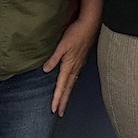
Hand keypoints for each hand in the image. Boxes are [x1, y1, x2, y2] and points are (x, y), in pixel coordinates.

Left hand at [44, 0, 101, 114]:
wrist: (91, 24)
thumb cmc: (76, 33)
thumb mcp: (62, 45)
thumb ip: (54, 58)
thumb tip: (46, 70)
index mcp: (69, 65)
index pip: (62, 86)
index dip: (57, 98)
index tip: (54, 109)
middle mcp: (75, 68)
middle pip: (68, 88)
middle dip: (63, 101)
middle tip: (60, 113)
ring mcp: (79, 65)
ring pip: (72, 84)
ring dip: (67, 95)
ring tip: (63, 103)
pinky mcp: (81, 60)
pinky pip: (75, 77)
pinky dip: (71, 85)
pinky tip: (70, 86)